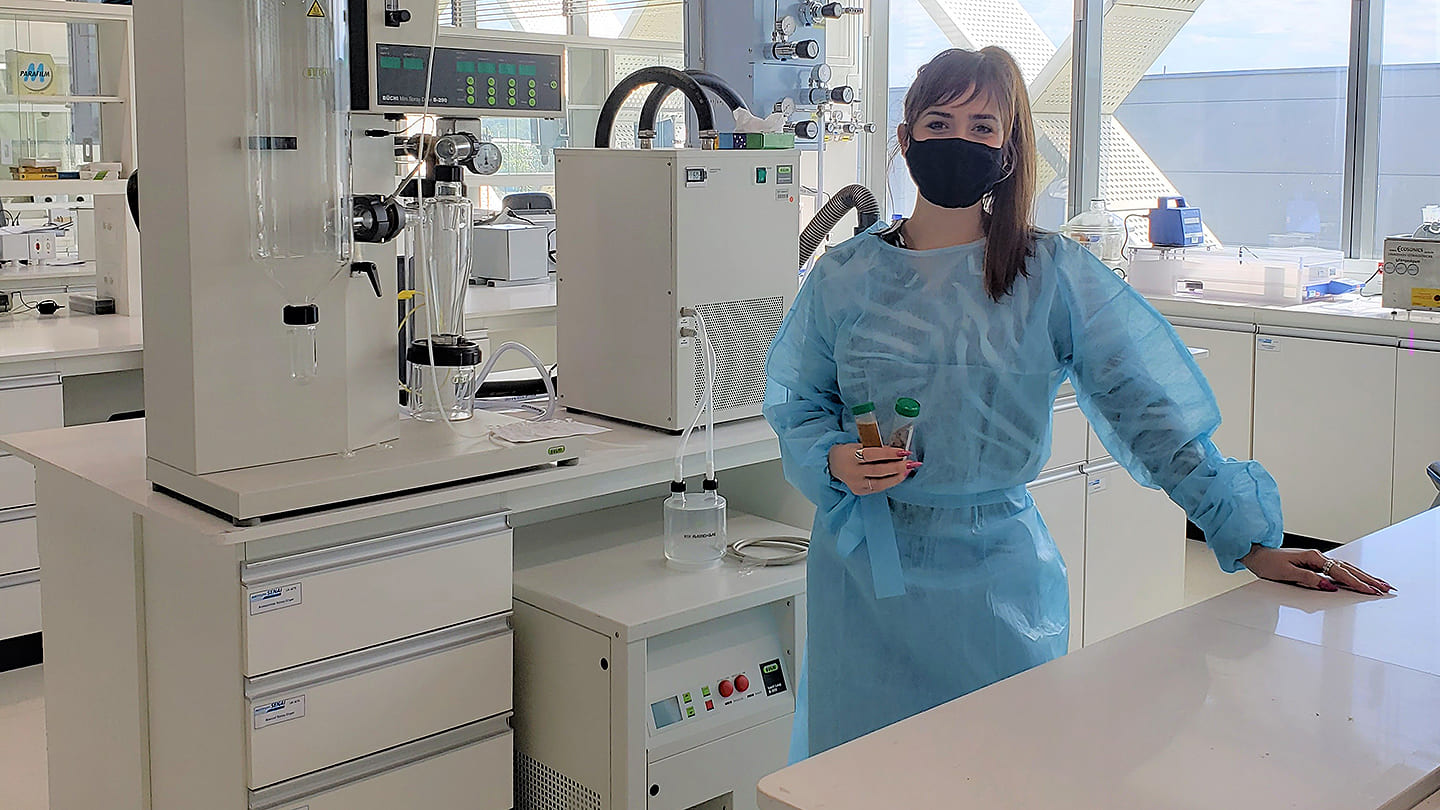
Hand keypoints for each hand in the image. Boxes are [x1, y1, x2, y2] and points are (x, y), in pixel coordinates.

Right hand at [828, 443, 918, 496]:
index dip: (889, 453)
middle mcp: (853, 472)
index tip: (904, 451)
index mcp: (850, 457)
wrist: (833, 465)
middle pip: (878, 471)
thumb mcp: (858, 446)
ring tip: (908, 470)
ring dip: (897, 477)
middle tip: (911, 463)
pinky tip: (899, 477)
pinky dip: (890, 482)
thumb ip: (875, 449)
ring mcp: (856, 484)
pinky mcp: (860, 491)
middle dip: (897, 467)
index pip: (872, 455)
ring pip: (880, 483)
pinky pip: (878, 488)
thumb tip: (897, 452)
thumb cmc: (849, 452)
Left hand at [1241, 546, 1393, 594]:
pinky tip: (1360, 579)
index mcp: (1313, 558)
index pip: (1340, 573)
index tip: (1370, 591)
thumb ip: (1309, 579)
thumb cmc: (1268, 564)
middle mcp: (1318, 557)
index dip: (1357, 583)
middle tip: (1386, 588)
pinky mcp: (1315, 563)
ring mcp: (1318, 559)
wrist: (1257, 555)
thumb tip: (1330, 586)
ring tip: (1380, 584)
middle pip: (1349, 569)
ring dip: (1364, 576)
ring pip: (1347, 568)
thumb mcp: (1286, 573)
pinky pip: (1339, 569)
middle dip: (1368, 579)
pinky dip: (1352, 574)